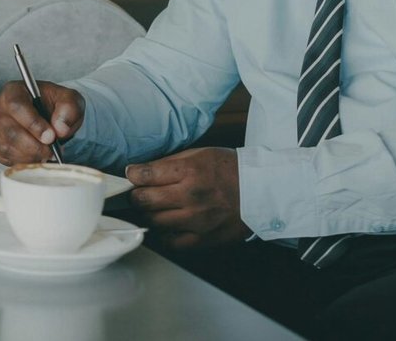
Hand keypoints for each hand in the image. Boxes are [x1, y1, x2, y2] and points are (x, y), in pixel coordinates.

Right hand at [0, 80, 83, 164]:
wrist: (48, 115)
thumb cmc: (54, 105)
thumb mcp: (69, 99)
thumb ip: (69, 109)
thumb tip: (60, 129)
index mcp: (13, 91)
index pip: (17, 106)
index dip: (34, 124)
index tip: (50, 136)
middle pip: (11, 132)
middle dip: (35, 146)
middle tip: (51, 149)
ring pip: (8, 148)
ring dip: (31, 155)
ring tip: (45, 152)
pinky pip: (6, 159)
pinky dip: (24, 161)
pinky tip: (35, 155)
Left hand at [126, 147, 251, 248]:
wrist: (262, 192)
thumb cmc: (231, 170)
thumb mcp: (201, 154)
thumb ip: (170, 163)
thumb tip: (142, 171)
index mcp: (189, 171)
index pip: (144, 175)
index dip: (133, 174)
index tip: (134, 174)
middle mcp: (190, 197)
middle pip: (143, 200)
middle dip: (138, 195)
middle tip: (143, 192)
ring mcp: (196, 221)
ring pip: (153, 222)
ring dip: (150, 214)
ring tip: (158, 207)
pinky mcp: (203, 239)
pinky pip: (170, 242)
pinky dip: (165, 234)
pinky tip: (169, 224)